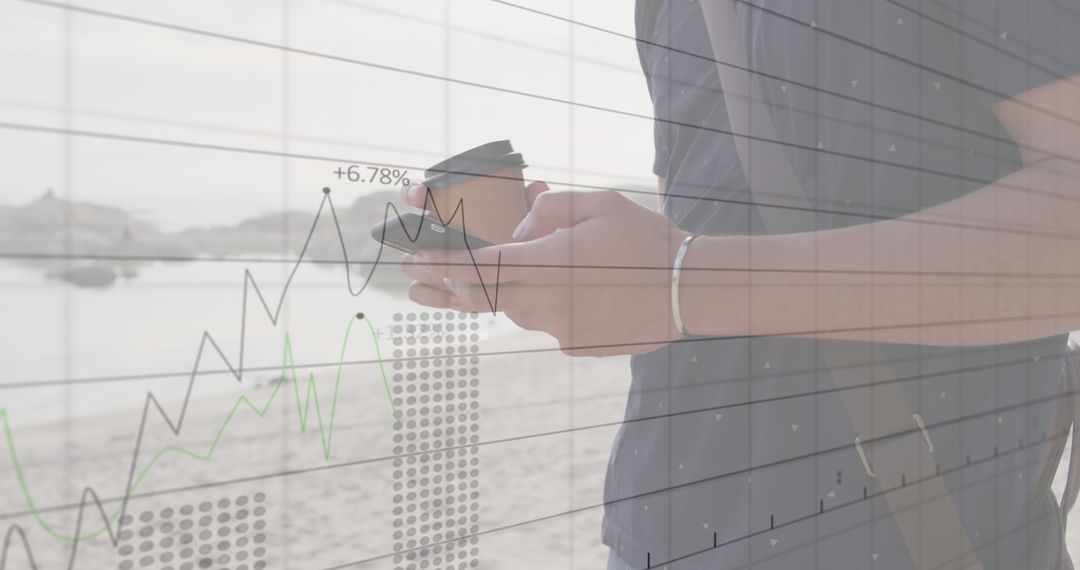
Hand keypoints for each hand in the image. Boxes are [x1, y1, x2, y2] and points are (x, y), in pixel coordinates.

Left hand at [401, 189, 689, 355]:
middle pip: (480, 296)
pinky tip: (583, 289)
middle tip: (413, 282)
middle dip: (442, 287)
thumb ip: (547, 209)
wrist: (688, 290)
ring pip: (515, 308)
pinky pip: (546, 321)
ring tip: (530, 271)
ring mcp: (558, 328)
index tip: (411, 260)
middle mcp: (543, 302)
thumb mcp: (597, 203)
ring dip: (508, 290)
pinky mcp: (574, 345)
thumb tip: (518, 231)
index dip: (439, 263)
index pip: (477, 266)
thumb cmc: (645, 239)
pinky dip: (547, 303)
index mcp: (546, 264)